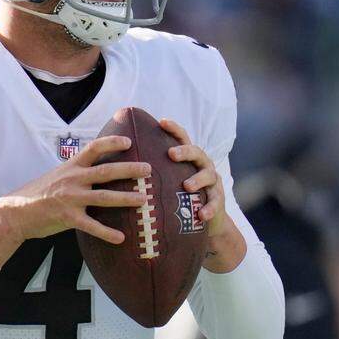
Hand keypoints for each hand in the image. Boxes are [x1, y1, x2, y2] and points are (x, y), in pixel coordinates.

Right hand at [0, 136, 151, 268]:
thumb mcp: (57, 175)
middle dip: (129, 170)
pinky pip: (92, 226)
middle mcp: (72, 179)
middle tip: (148, 170)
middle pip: (106, 171)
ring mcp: (70, 198)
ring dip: (126, 198)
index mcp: (71, 167)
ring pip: (104, 197)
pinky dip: (107, 232)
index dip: (111, 142)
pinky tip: (121, 238)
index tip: (129, 141)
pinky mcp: (67, 218)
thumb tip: (98, 167)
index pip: (93, 148)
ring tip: (144, 201)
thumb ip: (77, 171)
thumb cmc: (39, 193)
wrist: (16, 212)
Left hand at [159, 119, 245, 272]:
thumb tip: (120, 166)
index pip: (182, 139)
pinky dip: (209, 208)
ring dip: (198, 179)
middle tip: (171, 154)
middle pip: (197, 152)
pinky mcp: (218, 199)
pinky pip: (215, 202)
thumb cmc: (178, 195)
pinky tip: (201, 214)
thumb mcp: (167, 181)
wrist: (205, 217)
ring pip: (209, 175)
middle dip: (185, 152)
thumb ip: (152, 171)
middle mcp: (202, 165)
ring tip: (186, 186)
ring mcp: (212, 181)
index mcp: (188, 159)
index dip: (174, 129)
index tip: (162, 122)